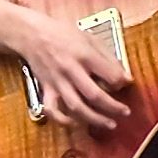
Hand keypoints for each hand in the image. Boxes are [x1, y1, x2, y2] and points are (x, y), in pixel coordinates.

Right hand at [6, 4, 129, 134]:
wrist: (32, 34)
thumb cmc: (62, 33)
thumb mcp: (89, 38)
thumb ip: (108, 57)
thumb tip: (125, 76)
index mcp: (84, 55)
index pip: (109, 75)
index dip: (121, 83)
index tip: (125, 84)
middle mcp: (71, 70)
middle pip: (94, 95)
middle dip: (113, 107)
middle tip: (125, 112)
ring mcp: (57, 82)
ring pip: (76, 106)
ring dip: (94, 119)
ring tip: (109, 124)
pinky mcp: (46, 89)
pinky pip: (52, 109)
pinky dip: (63, 120)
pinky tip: (75, 123)